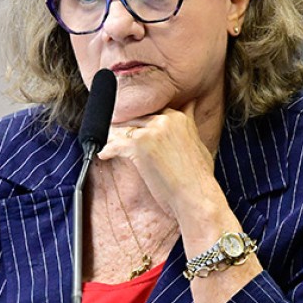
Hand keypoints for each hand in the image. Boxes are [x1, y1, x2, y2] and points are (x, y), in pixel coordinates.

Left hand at [96, 102, 225, 221]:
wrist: (195, 196)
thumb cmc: (199, 178)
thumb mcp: (199, 142)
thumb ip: (189, 124)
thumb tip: (191, 106)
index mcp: (179, 117)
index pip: (155, 112)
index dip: (143, 120)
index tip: (136, 127)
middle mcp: (165, 119)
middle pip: (138, 118)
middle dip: (127, 127)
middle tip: (117, 134)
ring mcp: (151, 131)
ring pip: (125, 129)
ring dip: (114, 138)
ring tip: (108, 143)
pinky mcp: (138, 144)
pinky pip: (115, 145)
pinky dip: (107, 151)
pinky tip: (104, 155)